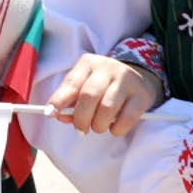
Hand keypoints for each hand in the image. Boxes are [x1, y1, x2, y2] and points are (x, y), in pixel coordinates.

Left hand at [47, 55, 161, 135]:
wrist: (139, 78)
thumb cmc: (103, 86)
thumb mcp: (84, 85)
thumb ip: (69, 100)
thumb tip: (57, 115)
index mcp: (89, 64)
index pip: (71, 83)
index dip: (59, 100)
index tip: (50, 113)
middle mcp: (108, 68)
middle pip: (89, 95)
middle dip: (81, 118)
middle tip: (81, 129)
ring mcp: (127, 80)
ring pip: (107, 108)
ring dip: (98, 125)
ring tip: (98, 127)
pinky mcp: (142, 96)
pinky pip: (127, 118)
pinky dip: (117, 129)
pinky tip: (114, 128)